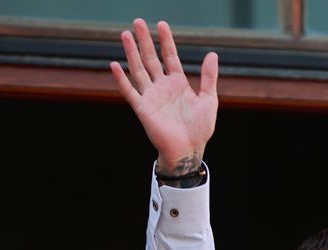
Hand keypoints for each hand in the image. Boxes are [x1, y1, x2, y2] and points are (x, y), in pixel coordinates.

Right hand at [110, 18, 218, 175]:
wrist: (190, 150)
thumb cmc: (200, 128)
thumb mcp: (209, 100)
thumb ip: (209, 77)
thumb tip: (212, 54)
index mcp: (178, 83)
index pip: (169, 56)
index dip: (166, 41)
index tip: (161, 24)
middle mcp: (162, 87)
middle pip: (151, 58)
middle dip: (145, 41)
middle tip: (137, 21)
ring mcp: (151, 96)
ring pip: (138, 70)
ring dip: (131, 53)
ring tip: (125, 34)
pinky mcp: (142, 108)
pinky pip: (130, 92)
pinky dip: (121, 79)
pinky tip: (115, 65)